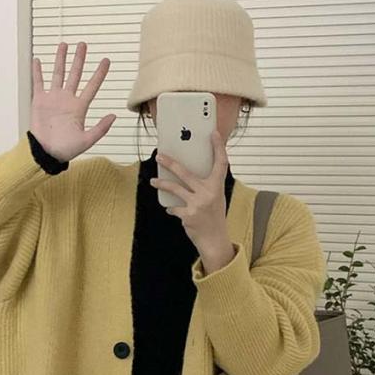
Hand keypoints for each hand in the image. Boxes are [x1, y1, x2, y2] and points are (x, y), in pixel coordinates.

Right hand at [30, 42, 115, 161]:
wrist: (46, 153)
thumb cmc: (66, 150)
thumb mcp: (87, 140)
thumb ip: (100, 128)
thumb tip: (114, 116)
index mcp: (79, 108)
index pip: (92, 86)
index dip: (99, 73)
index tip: (106, 60)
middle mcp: (67, 100)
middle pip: (75, 74)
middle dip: (79, 59)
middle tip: (83, 44)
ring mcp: (53, 99)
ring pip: (58, 74)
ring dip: (61, 60)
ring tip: (64, 45)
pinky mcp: (40, 101)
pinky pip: (39, 83)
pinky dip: (38, 71)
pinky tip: (39, 60)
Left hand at [149, 129, 232, 255]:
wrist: (215, 240)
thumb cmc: (214, 217)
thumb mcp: (216, 197)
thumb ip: (207, 185)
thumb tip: (189, 173)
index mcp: (217, 186)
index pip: (220, 163)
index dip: (218, 147)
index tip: (214, 134)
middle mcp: (208, 193)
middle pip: (186, 173)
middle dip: (171, 163)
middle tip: (159, 156)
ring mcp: (197, 204)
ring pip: (175, 188)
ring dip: (162, 184)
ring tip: (153, 181)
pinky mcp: (188, 215)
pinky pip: (174, 207)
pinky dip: (172, 208)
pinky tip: (171, 209)